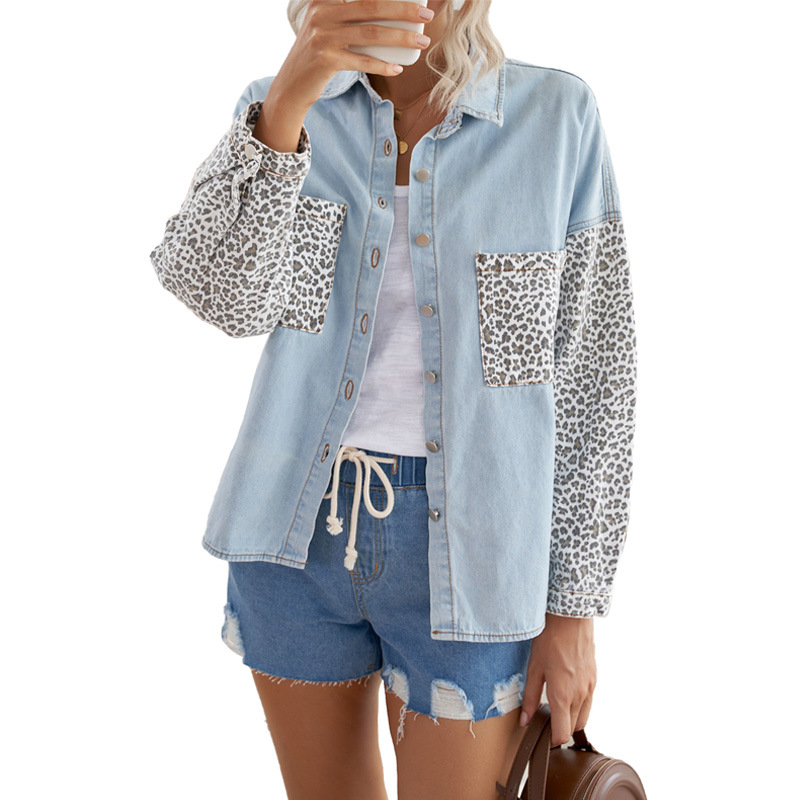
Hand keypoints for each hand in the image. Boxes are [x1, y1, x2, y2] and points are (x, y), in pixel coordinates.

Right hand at [275, 0, 436, 108]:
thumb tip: (390, 10)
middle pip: (372, 6)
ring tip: (421, 42)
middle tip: (426, 14)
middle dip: (404, 9)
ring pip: (371, 33)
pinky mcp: (326, 60)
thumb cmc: (319, 52)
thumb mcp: (327, 25)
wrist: (292, 83)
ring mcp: (323, 36)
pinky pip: (362, 61)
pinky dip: (383, 65)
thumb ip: (349, 14)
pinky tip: (398, 67)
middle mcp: (322, 12)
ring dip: (401, 38)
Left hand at [519, 612, 596, 745]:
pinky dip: (579, 705)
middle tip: (545, 717)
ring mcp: (590, 687)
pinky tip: (566, 691)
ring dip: (571, 718)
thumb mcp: (533, 668)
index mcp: (562, 696)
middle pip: (573, 727)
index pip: (562, 733)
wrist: (571, 618)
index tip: (543, 736)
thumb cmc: (550, 639)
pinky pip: (589, 702)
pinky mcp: (594, 679)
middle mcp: (580, 695)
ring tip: (555, 704)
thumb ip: (529, 697)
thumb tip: (525, 720)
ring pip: (583, 716)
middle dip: (560, 728)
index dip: (552, 740)